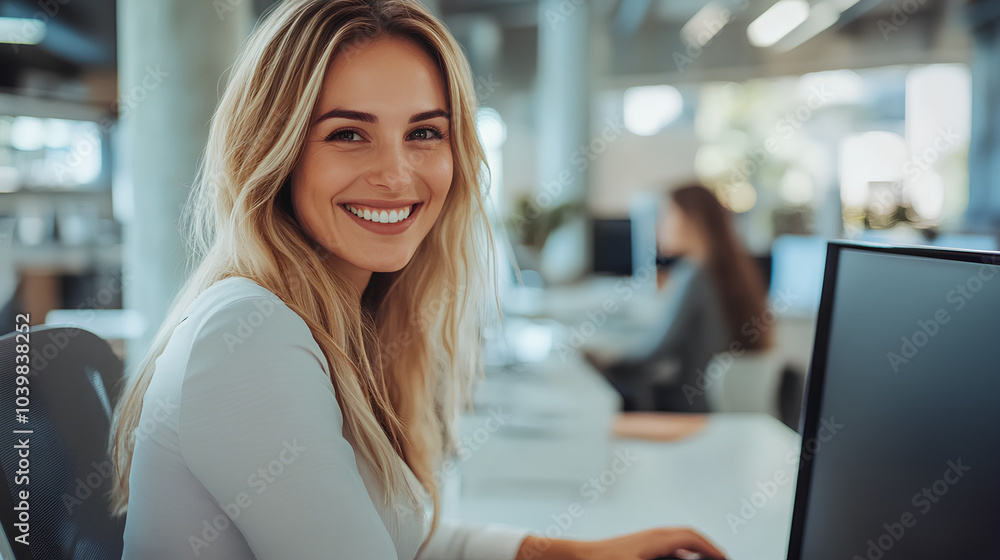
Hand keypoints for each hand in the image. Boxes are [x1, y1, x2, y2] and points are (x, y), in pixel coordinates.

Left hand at [516, 527, 726, 559]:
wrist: (573, 558)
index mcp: (655, 539)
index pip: (692, 538)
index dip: (711, 549)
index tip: (725, 559)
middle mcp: (651, 535)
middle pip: (687, 537)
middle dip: (705, 548)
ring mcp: (643, 540)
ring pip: (675, 542)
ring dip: (691, 552)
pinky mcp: (635, 547)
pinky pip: (664, 547)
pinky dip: (677, 555)